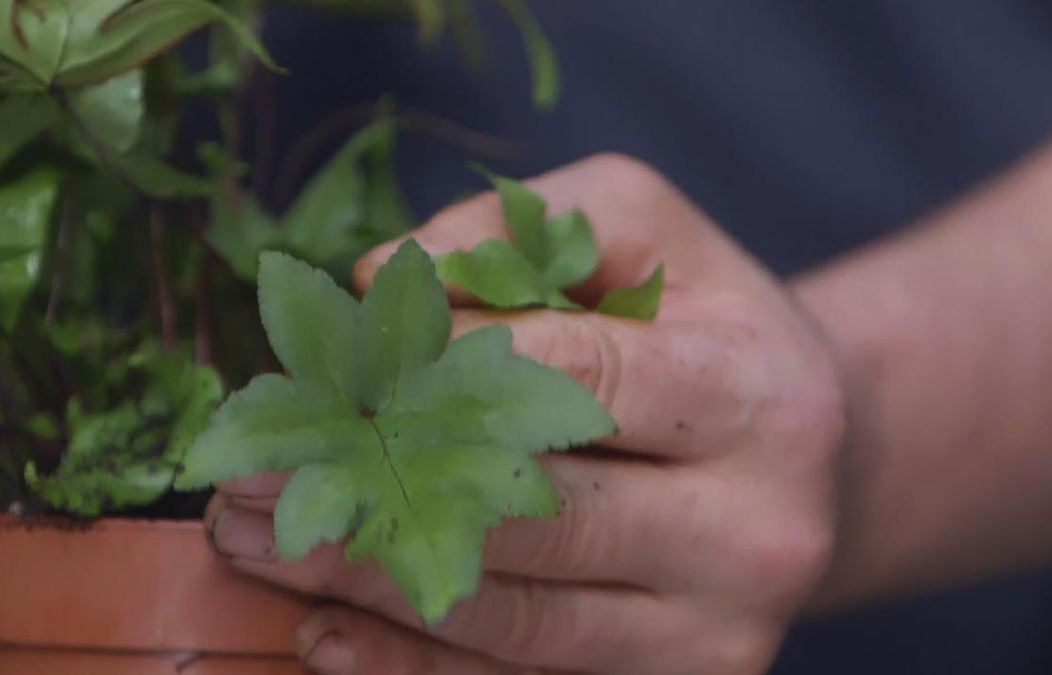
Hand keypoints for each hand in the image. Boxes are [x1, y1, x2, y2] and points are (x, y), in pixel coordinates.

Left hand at [205, 154, 845, 674]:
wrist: (805, 462)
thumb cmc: (707, 330)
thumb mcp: (648, 234)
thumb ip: (520, 230)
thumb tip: (380, 279)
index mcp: (758, 397)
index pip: (586, 381)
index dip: (450, 369)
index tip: (338, 367)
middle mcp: (756, 527)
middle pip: (541, 515)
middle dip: (375, 485)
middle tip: (246, 471)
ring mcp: (717, 626)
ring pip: (519, 618)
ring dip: (365, 582)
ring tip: (251, 543)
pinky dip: (414, 667)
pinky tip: (323, 632)